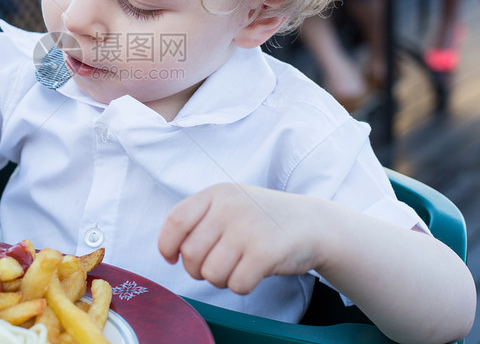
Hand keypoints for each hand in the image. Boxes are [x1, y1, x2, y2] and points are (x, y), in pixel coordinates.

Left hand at [157, 184, 324, 293]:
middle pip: (191, 254)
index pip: (175, 221)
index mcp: (216, 194)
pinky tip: (253, 272)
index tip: (172, 257)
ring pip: (211, 274)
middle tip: (217, 265)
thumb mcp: (230, 204)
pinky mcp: (265, 252)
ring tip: (237, 266)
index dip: (167, 245)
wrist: (313, 223)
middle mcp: (229, 208)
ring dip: (221, 280)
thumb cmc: (263, 219)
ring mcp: (247, 229)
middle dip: (198, 270)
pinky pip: (236, 284)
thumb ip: (200, 219)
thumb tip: (169, 250)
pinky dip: (242, 286)